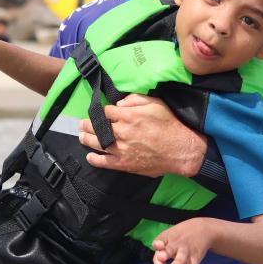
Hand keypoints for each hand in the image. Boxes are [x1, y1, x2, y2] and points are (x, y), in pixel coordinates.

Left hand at [78, 94, 206, 177]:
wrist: (181, 150)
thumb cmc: (170, 125)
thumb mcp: (156, 104)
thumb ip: (136, 99)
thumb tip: (119, 103)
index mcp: (128, 116)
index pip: (106, 112)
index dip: (101, 111)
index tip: (98, 112)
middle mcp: (121, 132)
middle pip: (97, 127)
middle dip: (87, 124)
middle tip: (81, 123)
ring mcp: (121, 149)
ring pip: (97, 143)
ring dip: (86, 139)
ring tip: (81, 136)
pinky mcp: (124, 164)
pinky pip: (104, 162)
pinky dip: (95, 159)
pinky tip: (90, 156)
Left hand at [152, 219, 214, 263]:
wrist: (203, 229)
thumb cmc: (179, 237)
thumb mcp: (168, 240)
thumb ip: (159, 256)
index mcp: (167, 237)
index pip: (160, 241)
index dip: (158, 244)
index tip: (158, 246)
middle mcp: (176, 243)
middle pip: (169, 248)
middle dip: (165, 253)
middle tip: (161, 257)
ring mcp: (186, 250)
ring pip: (182, 257)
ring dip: (177, 262)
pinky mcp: (195, 257)